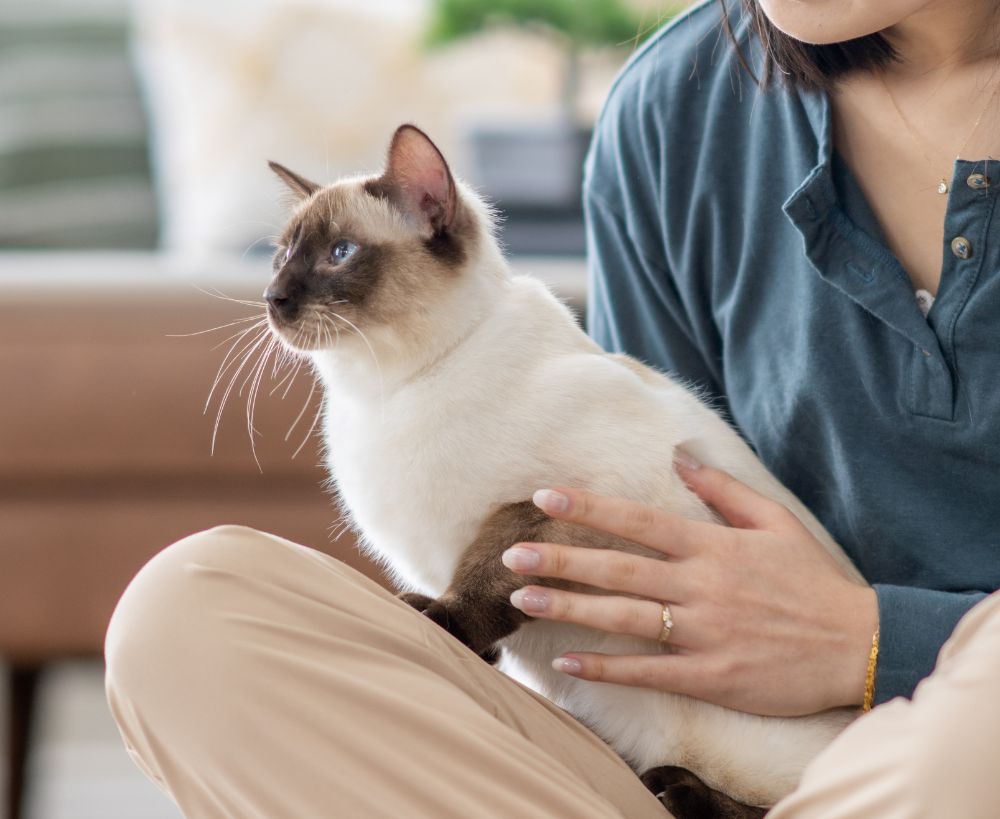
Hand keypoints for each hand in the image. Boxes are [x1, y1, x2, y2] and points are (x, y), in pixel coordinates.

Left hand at [503, 455, 877, 716]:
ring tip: (522, 602)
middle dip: (561, 560)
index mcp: (712, 546)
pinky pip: (648, 671)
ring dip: (570, 610)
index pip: (638, 521)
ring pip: (624, 618)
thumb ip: (723, 490)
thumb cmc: (812, 581)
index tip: (545, 497)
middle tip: (512, 555)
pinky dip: (607, 667)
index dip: (589, 509)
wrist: (855, 645)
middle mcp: (700, 586)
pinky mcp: (709, 675)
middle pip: (618, 569)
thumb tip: (680, 456)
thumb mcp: (776, 522)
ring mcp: (702, 633)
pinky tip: (570, 664)